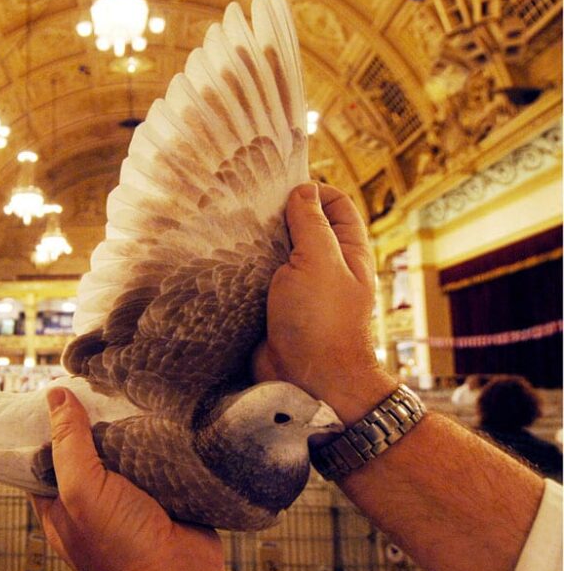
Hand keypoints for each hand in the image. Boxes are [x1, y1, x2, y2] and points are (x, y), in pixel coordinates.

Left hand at [30, 388, 254, 570]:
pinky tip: (166, 415)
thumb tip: (56, 396)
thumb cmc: (120, 550)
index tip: (57, 389)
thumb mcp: (81, 491)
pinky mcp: (167, 497)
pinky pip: (161, 462)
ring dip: (133, 429)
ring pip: (127, 453)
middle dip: (97, 420)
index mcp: (61, 504)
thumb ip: (68, 444)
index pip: (44, 456)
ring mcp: (131, 499)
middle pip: (89, 449)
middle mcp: (93, 501)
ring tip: (136, 387)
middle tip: (103, 380)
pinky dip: (164, 443)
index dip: (48, 425)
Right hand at [253, 183, 396, 422]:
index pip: (335, 204)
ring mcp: (298, 288)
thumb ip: (311, 224)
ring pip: (276, 252)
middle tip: (246, 206)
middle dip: (277, 214)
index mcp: (347, 251)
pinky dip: (243, 270)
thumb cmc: (322, 321)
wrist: (308, 381)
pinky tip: (223, 261)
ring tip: (229, 230)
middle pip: (302, 226)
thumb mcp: (319, 262)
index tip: (280, 189)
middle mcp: (324, 266)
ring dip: (256, 243)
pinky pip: (257, 279)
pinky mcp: (273, 307)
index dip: (312, 190)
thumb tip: (303, 191)